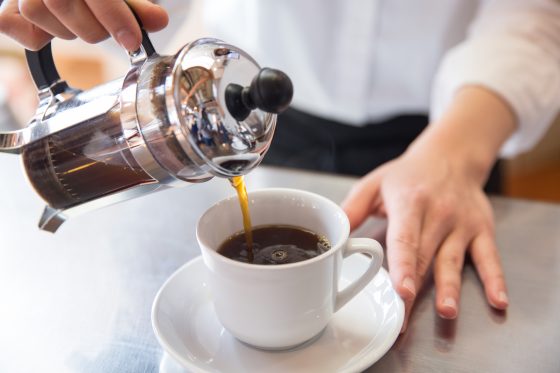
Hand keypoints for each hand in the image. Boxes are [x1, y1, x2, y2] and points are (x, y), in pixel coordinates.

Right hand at [0, 0, 167, 50]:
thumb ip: (135, 6)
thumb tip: (158, 21)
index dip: (113, 16)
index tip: (132, 41)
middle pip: (60, 3)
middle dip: (93, 27)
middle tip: (109, 31)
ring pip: (36, 13)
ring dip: (68, 30)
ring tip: (83, 22)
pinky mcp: (6, 6)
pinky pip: (11, 25)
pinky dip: (34, 35)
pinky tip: (52, 29)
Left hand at [342, 86, 514, 331]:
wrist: (451, 155)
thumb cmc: (407, 175)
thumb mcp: (375, 183)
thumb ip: (352, 209)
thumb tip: (334, 235)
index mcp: (410, 202)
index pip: (405, 238)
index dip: (403, 265)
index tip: (400, 289)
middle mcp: (438, 214)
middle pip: (426, 257)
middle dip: (415, 290)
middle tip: (404, 319)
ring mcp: (461, 223)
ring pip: (453, 261)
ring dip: (450, 288)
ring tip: (446, 311)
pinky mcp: (481, 230)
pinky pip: (490, 257)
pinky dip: (495, 279)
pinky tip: (498, 300)